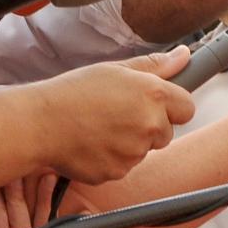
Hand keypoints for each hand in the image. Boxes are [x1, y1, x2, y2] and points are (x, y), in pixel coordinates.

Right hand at [39, 46, 195, 183]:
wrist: (39, 124)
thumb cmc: (74, 92)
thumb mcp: (115, 70)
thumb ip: (155, 66)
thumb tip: (183, 56)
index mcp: (153, 95)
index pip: (187, 108)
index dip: (172, 106)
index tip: (154, 104)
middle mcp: (149, 125)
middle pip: (166, 132)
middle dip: (148, 126)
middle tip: (118, 114)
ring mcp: (134, 152)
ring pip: (144, 151)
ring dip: (129, 143)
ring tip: (99, 127)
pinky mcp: (118, 172)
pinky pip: (124, 166)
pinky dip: (112, 158)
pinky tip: (92, 143)